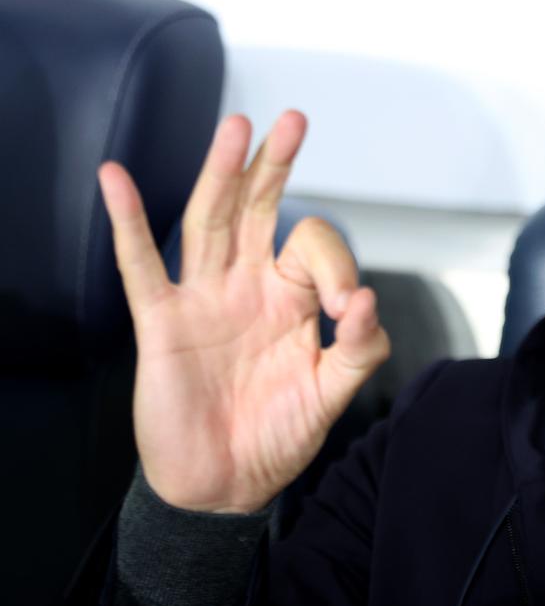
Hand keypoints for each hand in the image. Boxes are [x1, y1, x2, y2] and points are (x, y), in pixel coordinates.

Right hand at [98, 110, 390, 512]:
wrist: (225, 486)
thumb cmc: (277, 435)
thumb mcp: (333, 393)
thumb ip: (360, 349)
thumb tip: (367, 300)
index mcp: (293, 298)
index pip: (313, 246)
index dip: (336, 265)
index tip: (346, 312)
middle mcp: (248, 286)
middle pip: (258, 210)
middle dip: (274, 165)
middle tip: (293, 119)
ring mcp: (203, 298)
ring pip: (209, 222)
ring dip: (220, 173)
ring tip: (235, 127)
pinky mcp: (162, 322)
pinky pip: (140, 265)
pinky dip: (127, 222)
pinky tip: (115, 177)